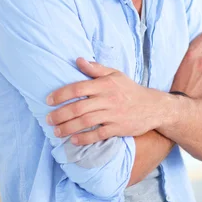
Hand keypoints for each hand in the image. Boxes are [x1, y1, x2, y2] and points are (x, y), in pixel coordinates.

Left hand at [45, 58, 169, 144]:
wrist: (153, 107)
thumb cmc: (130, 89)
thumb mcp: (115, 74)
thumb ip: (95, 69)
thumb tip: (77, 60)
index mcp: (105, 84)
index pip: (78, 87)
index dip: (61, 94)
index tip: (48, 100)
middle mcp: (108, 99)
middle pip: (79, 107)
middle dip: (60, 114)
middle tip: (48, 119)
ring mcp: (113, 115)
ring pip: (86, 122)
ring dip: (68, 128)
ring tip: (56, 132)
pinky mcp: (118, 128)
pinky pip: (98, 135)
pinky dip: (84, 139)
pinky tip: (73, 140)